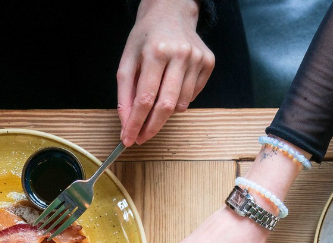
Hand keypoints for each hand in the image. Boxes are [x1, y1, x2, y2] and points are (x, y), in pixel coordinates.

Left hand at [117, 0, 213, 145]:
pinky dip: (178, 101)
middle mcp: (180, 55)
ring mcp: (198, 59)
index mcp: (156, 52)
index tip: (128, 140)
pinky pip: (191, 97)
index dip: (136, 124)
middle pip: (166, 106)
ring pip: (180, 105)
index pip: (145, 99)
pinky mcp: (208, 63)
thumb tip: (126, 126)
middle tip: (141, 137)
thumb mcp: (127, 62)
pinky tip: (171, 86)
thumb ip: (124, 96)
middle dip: (151, 127)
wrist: (172, 12)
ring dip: (164, 114)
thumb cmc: (146, 39)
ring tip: (154, 103)